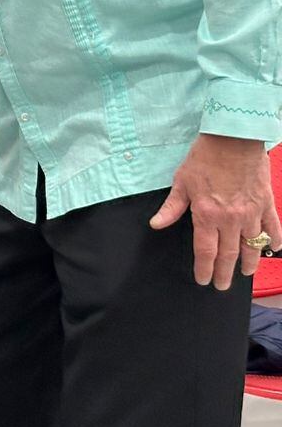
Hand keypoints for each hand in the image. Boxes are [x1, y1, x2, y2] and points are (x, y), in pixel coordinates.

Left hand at [150, 133, 278, 290]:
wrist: (233, 139)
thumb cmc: (204, 158)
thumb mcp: (181, 182)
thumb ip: (172, 207)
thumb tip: (156, 224)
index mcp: (207, 215)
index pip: (205, 250)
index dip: (204, 268)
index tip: (203, 280)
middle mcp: (231, 219)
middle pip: (229, 253)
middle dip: (224, 272)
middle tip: (222, 286)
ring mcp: (252, 212)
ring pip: (252, 245)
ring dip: (249, 262)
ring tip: (244, 274)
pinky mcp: (267, 203)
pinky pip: (274, 227)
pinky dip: (274, 240)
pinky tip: (272, 249)